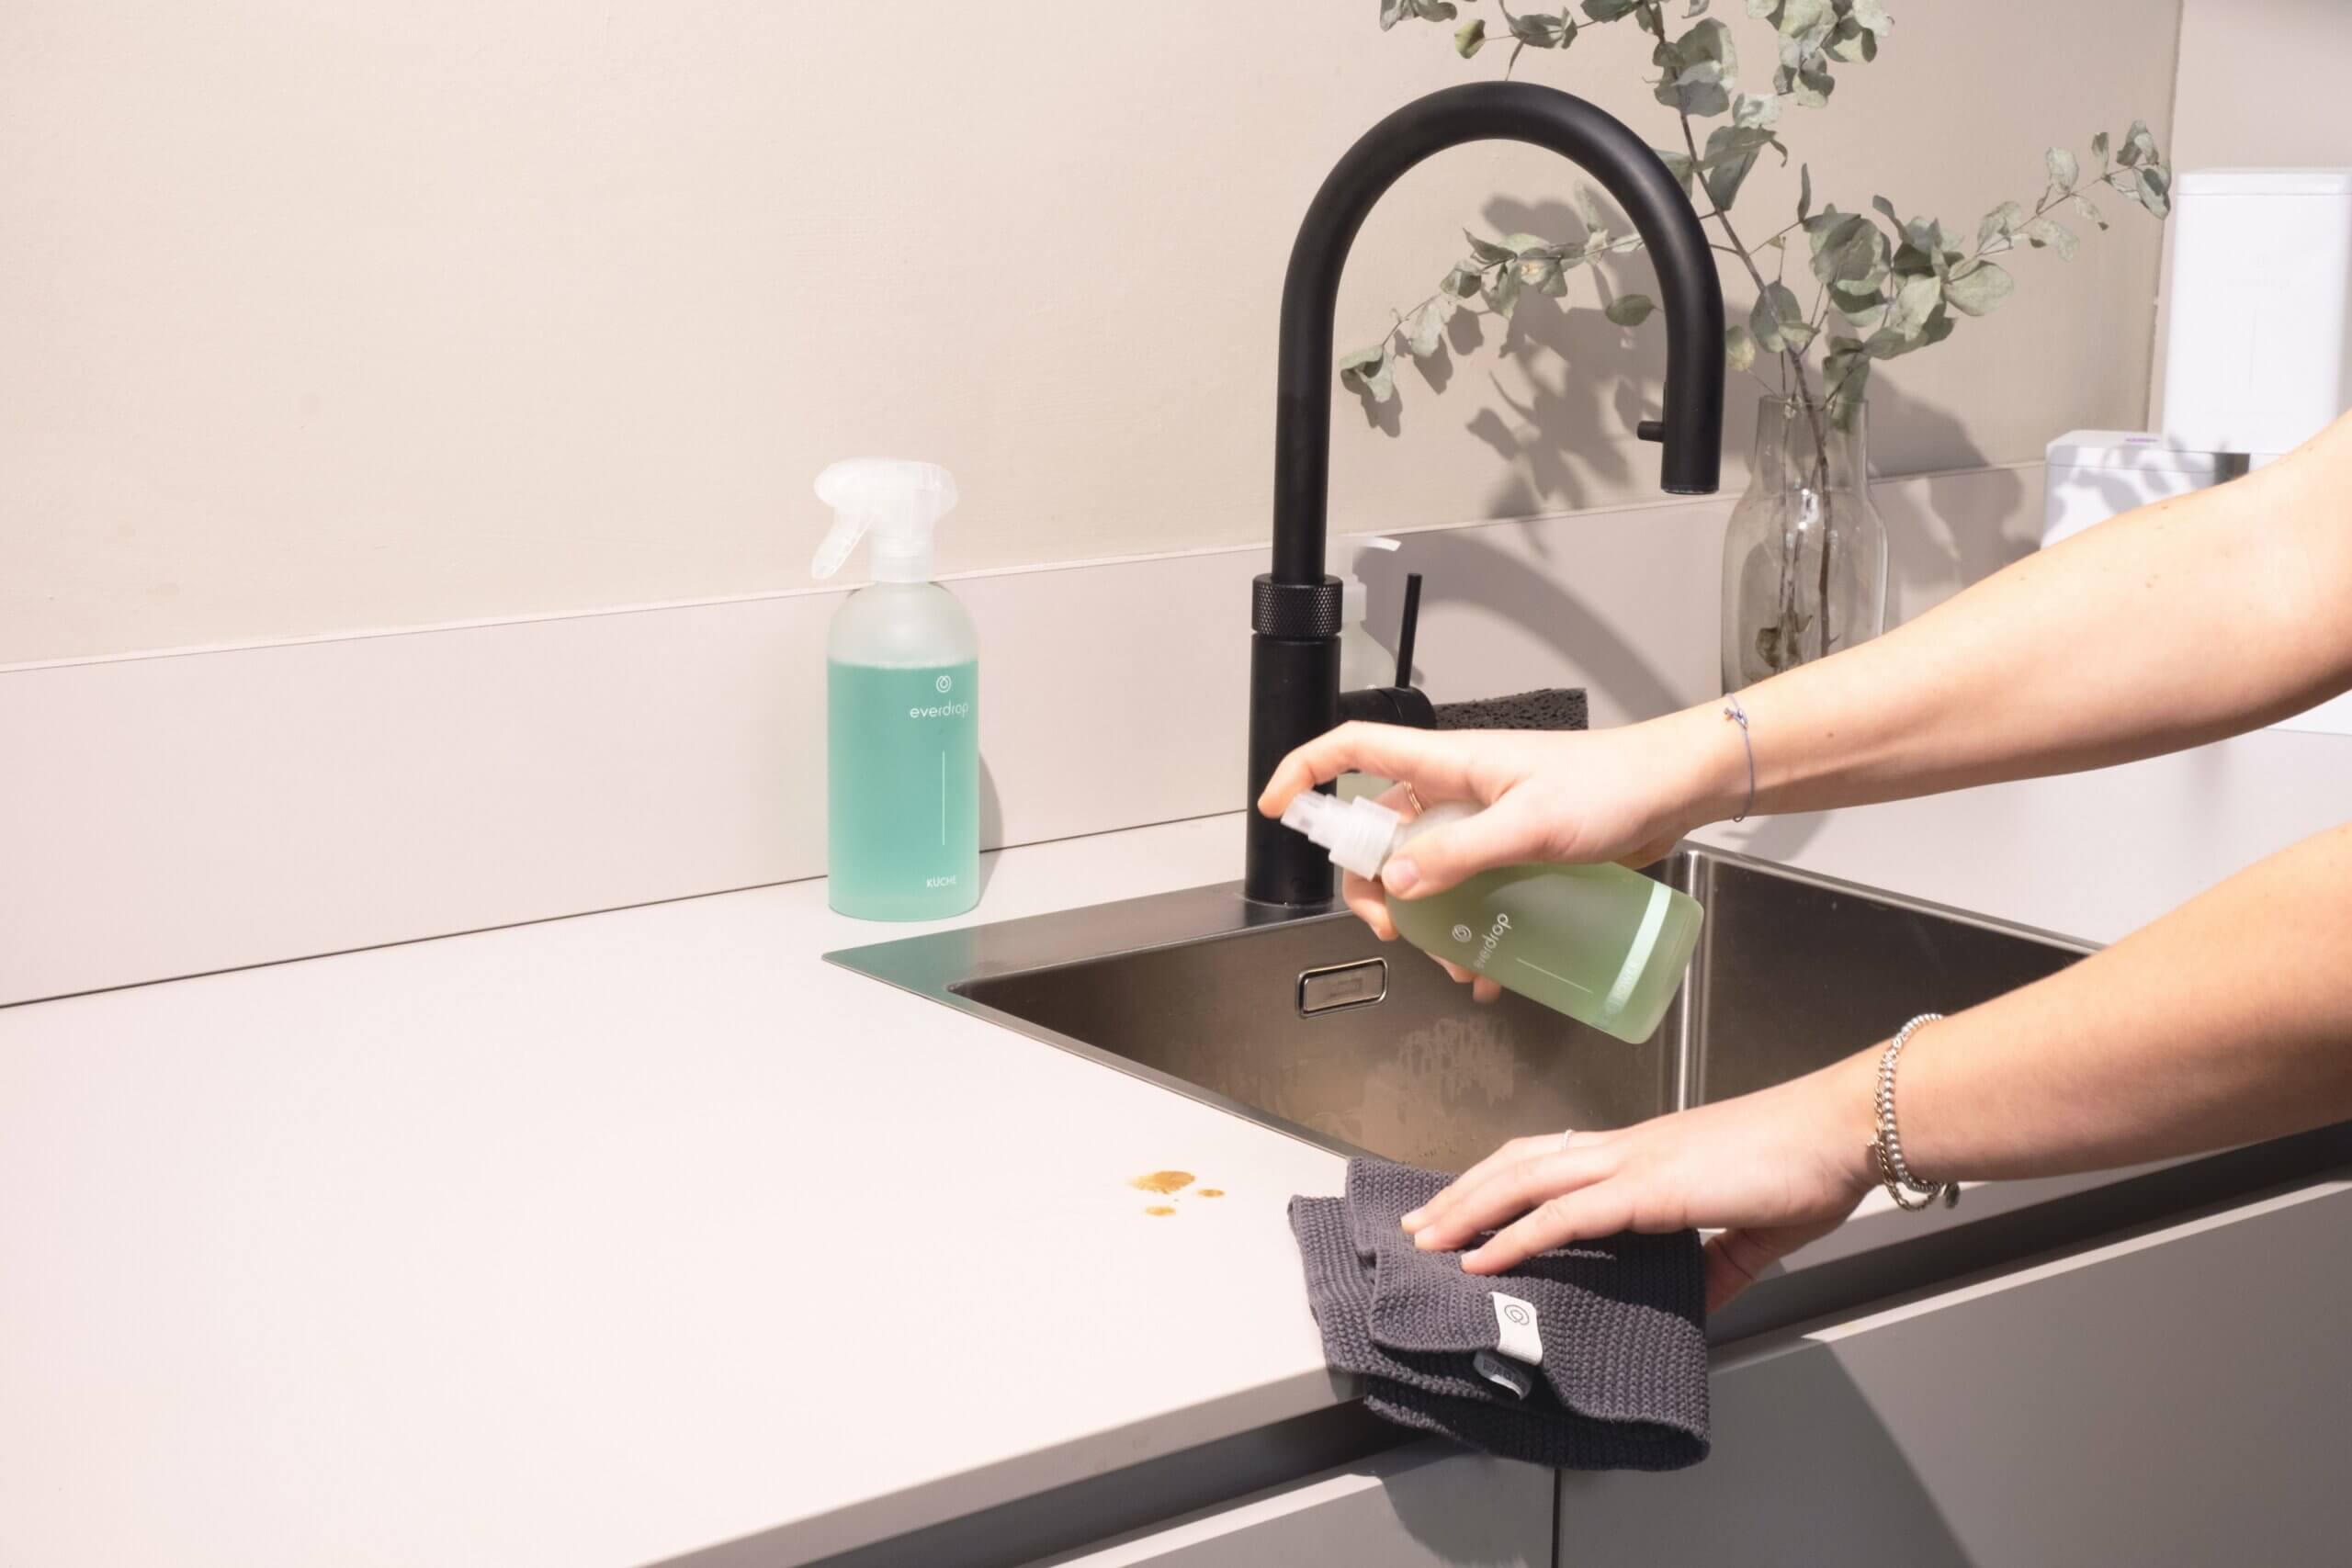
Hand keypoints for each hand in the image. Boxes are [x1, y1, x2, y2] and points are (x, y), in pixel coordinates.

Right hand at [1255, 713, 1732, 995]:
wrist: (1675, 793)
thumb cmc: (1613, 785)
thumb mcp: (1531, 823)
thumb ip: (1463, 852)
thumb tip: (1399, 883)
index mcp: (1448, 764)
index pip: (1353, 751)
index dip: (1306, 774)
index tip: (1279, 811)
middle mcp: (1457, 791)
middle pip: (1380, 833)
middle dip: (1374, 886)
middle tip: (1394, 926)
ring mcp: (1485, 824)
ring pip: (1426, 873)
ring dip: (1428, 922)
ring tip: (1455, 959)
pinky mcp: (1515, 854)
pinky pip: (1471, 894)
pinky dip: (1470, 933)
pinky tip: (1491, 968)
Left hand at [1399, 1053, 1878, 1312]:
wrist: (1840, 1131)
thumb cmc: (1807, 1165)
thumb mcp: (1752, 1230)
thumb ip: (1718, 1265)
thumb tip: (1697, 1300)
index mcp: (1645, 1153)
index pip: (1551, 1158)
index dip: (1500, 1179)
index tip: (1464, 1206)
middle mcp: (1626, 1149)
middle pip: (1518, 1163)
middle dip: (1462, 1194)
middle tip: (1418, 1224)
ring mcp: (1632, 1163)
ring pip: (1524, 1181)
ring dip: (1469, 1211)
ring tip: (1429, 1241)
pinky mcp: (1648, 1188)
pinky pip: (1564, 1214)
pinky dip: (1515, 1236)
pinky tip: (1484, 1257)